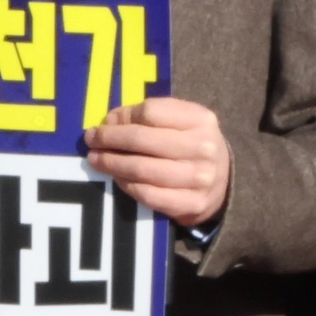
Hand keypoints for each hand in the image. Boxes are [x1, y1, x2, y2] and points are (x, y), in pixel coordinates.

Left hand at [89, 97, 231, 227]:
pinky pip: (147, 194)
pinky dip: (126, 185)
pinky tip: (117, 179)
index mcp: (201, 120)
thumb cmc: (193, 146)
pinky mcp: (191, 203)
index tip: (106, 122)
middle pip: (142, 139)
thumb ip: (150, 116)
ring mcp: (199, 178)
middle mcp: (203, 147)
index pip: (151, 111)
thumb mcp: (181, 123)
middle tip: (91, 140)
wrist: (223, 183)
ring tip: (96, 160)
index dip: (123, 116)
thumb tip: (111, 121)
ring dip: (111, 163)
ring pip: (141, 168)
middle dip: (109, 139)